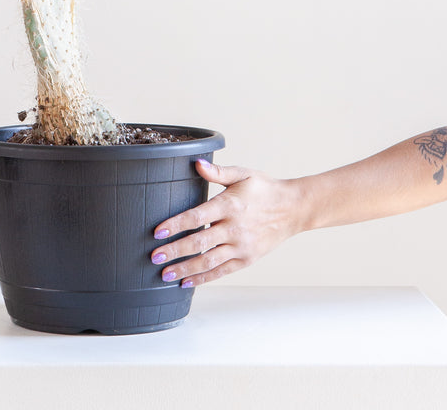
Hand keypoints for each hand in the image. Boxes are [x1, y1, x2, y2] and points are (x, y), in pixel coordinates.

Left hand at [149, 158, 303, 285]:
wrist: (292, 209)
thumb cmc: (264, 189)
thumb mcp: (242, 174)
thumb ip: (218, 171)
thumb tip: (197, 163)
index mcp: (230, 205)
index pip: (197, 217)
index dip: (176, 225)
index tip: (157, 232)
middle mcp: (234, 228)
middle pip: (199, 242)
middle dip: (174, 251)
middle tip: (154, 257)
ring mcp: (241, 246)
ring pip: (208, 261)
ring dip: (185, 269)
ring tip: (164, 274)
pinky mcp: (246, 259)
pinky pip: (221, 271)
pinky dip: (203, 278)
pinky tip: (186, 282)